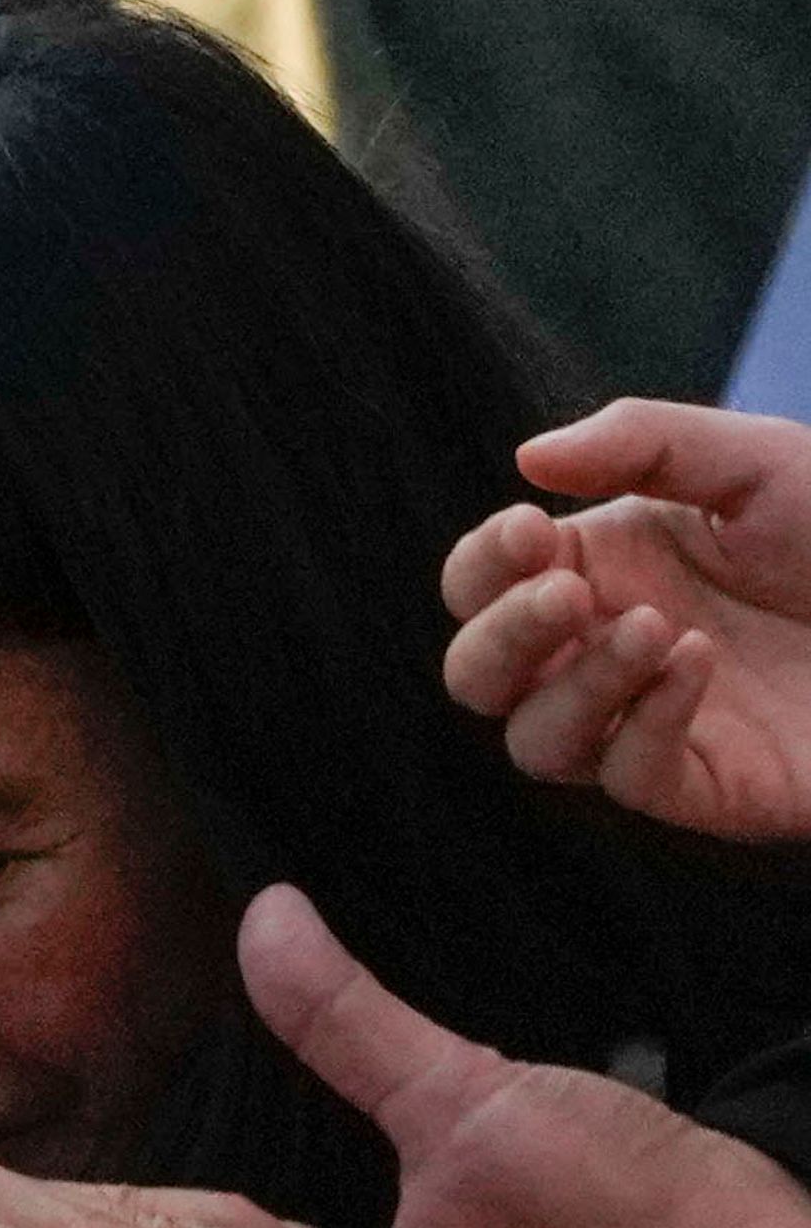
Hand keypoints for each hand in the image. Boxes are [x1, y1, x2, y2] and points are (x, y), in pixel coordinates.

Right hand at [440, 400, 810, 840]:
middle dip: (502, 635)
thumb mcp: (750, 459)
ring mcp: (648, 723)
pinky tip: (701, 663)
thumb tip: (527, 459)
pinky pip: (628, 776)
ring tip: (656, 629)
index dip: (482, 563)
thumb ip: (638, 441)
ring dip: (576, 686)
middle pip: (478, 675)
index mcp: (596, 566)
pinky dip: (646, 722)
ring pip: (537, 743)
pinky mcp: (705, 787)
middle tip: (570, 593)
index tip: (533, 529)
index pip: (479, 582)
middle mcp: (603, 649)